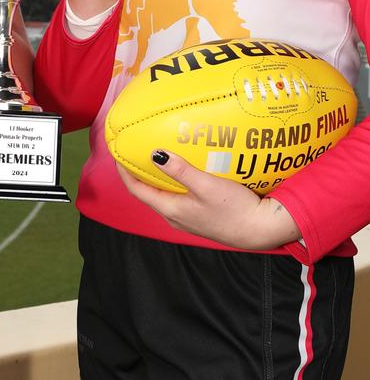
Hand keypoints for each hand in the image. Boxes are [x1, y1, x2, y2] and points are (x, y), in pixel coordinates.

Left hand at [115, 151, 301, 250]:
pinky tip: (185, 169)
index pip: (136, 189)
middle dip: (139, 171)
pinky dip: (175, 181)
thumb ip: (181, 171)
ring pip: (164, 194)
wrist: (260, 230)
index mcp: (170, 209)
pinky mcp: (200, 216)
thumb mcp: (207, 186)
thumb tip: (155, 155)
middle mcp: (174, 216)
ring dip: (158, 176)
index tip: (118, 152)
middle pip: (148, 192)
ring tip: (158, 154)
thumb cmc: (235, 209)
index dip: (124, 171)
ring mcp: (187, 218)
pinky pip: (179, 196)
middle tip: (136, 148)